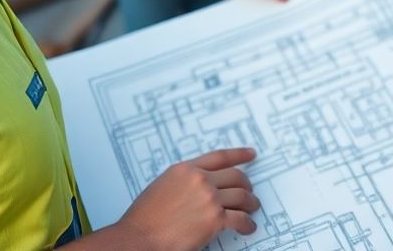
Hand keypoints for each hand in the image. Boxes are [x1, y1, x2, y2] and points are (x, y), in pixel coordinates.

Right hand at [116, 148, 259, 250]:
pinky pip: (241, 219)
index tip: (250, 154)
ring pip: (242, 196)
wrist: (140, 237)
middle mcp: (200, 180)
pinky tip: (247, 227)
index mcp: (185, 169)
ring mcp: (209, 198)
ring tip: (252, 208)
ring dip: (250, 204)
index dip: (239, 155)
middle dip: (246, 184)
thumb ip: (184, 181)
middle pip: (236, 176)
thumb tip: (201, 187)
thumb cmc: (145, 218)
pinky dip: (247, 224)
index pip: (220, 157)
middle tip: (249, 191)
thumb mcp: (162, 186)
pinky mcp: (215, 219)